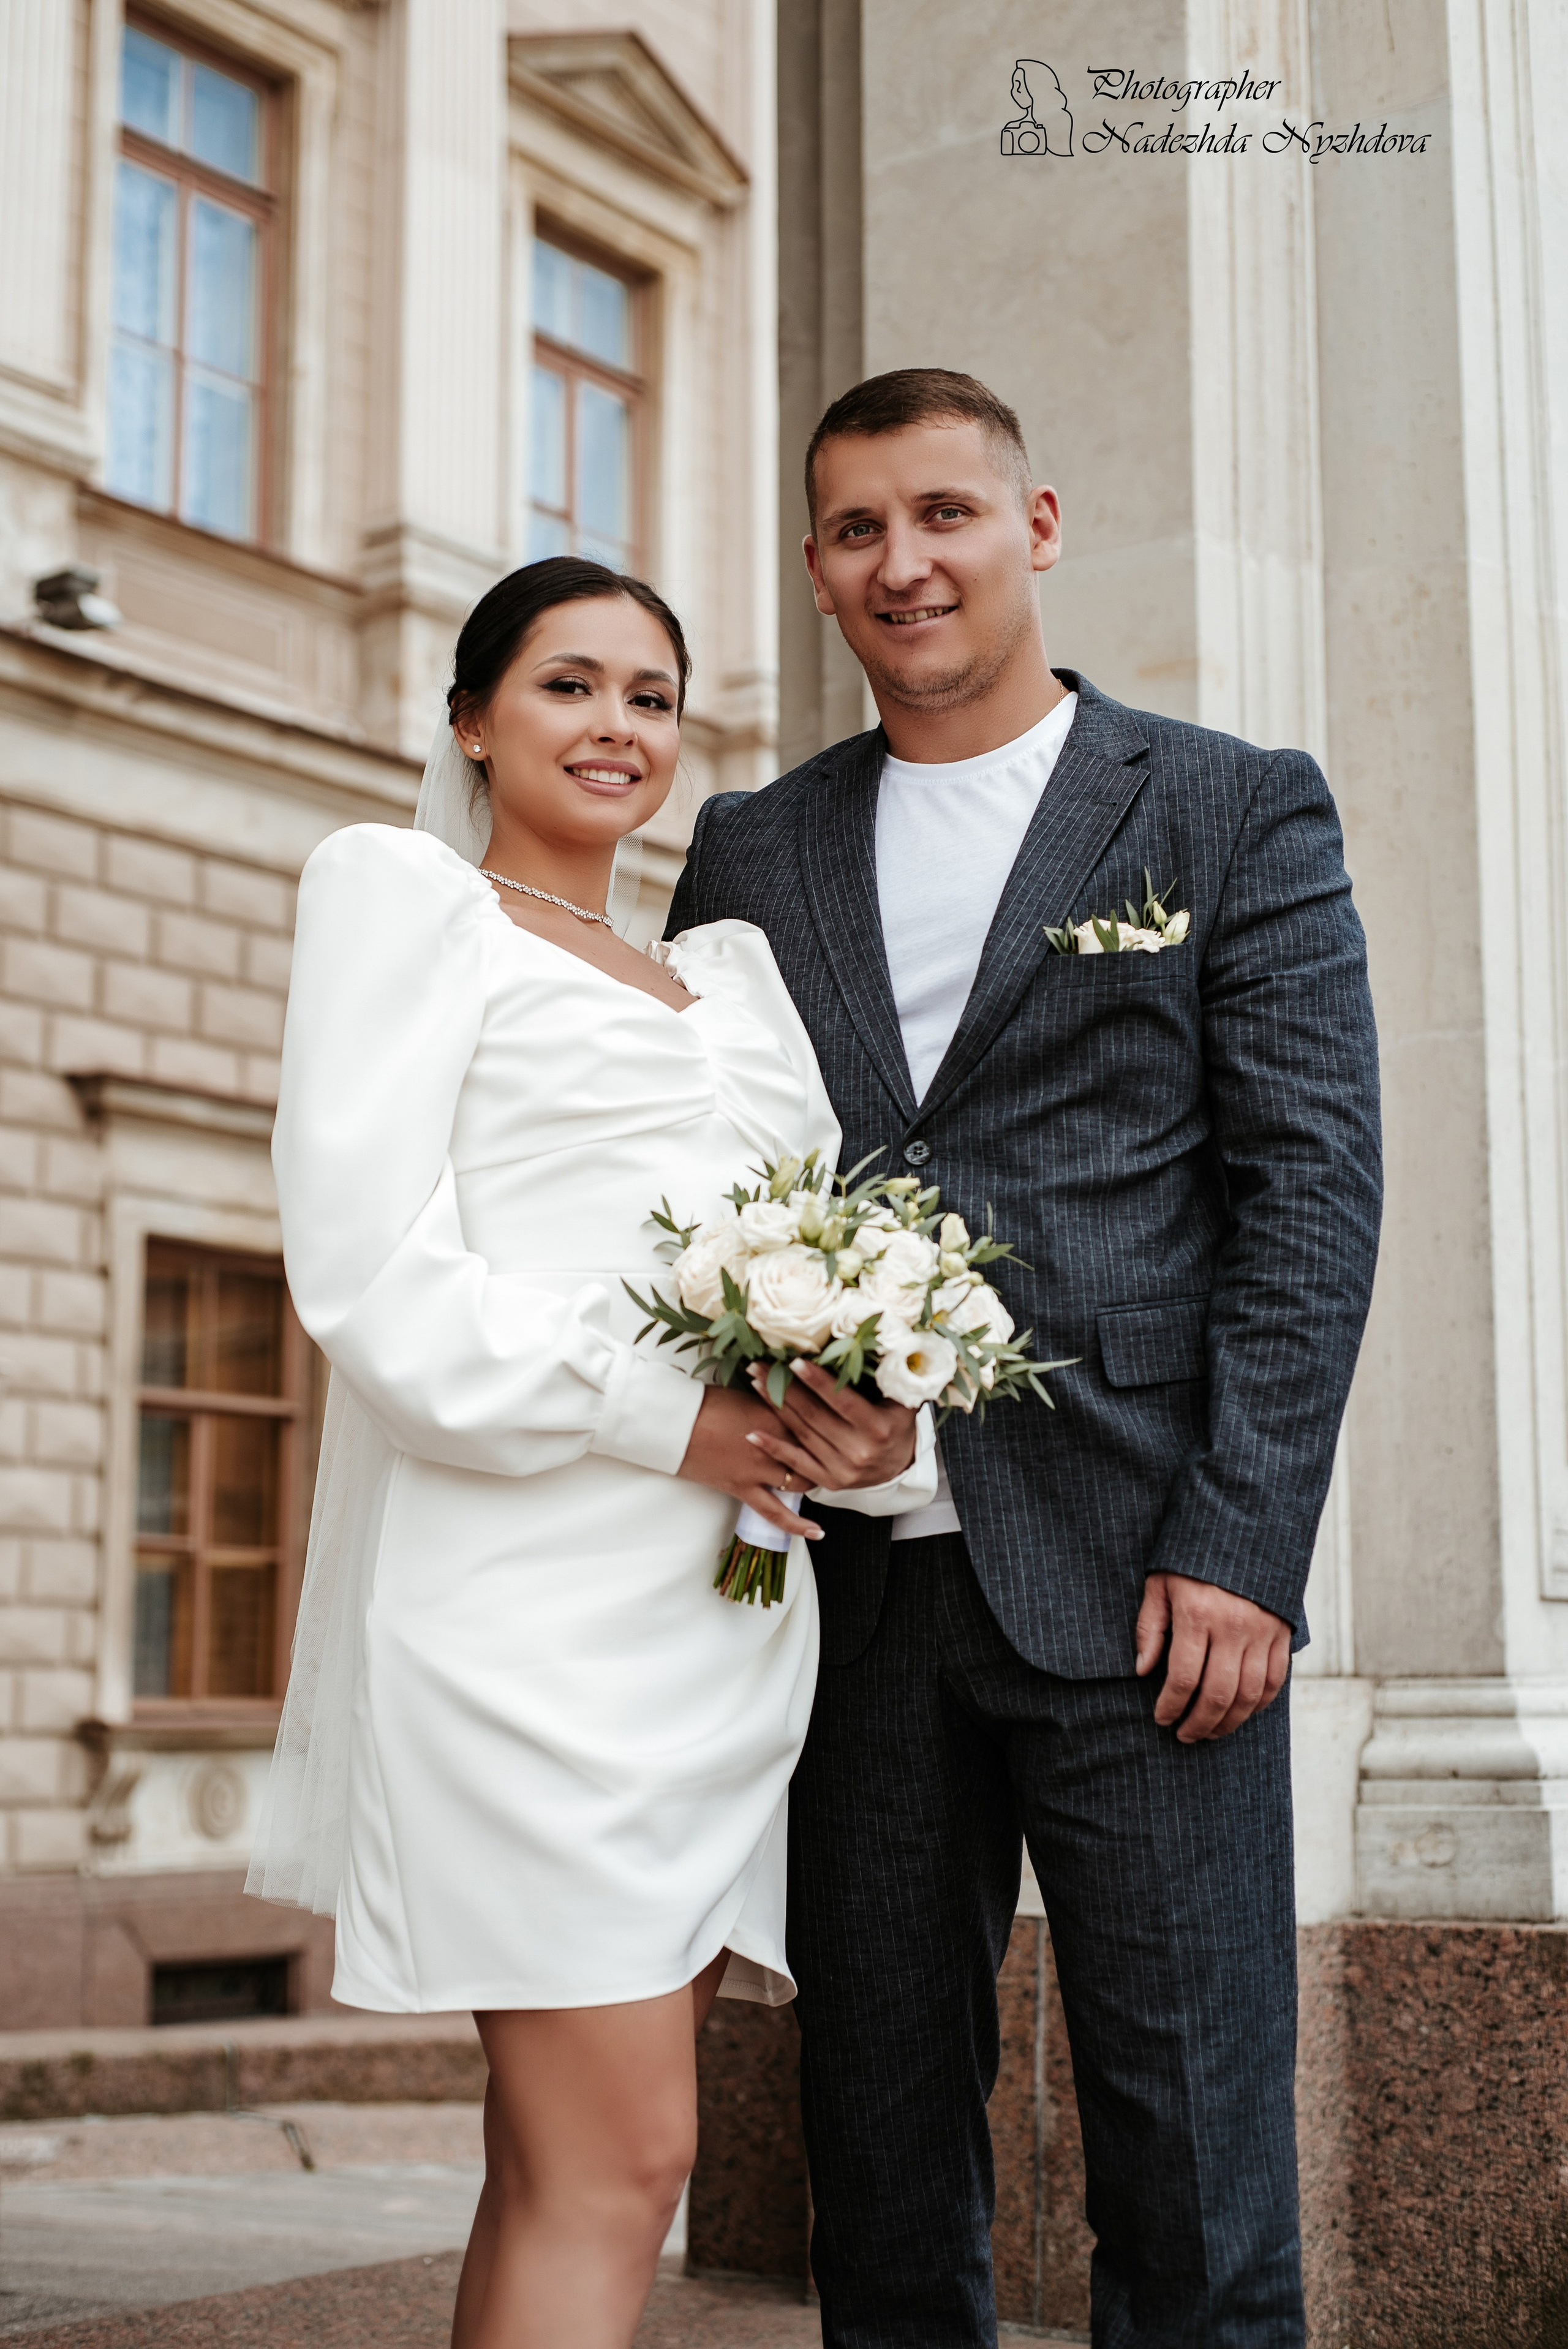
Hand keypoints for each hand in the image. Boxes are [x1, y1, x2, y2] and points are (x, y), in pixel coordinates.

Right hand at [676, 1385, 823, 1540]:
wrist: (674, 1423)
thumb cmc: (705, 1402)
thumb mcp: (747, 1395)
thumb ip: (774, 1404)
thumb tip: (790, 1407)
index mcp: (776, 1415)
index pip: (816, 1425)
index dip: (829, 1429)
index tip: (839, 1430)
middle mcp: (774, 1445)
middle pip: (814, 1455)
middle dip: (826, 1457)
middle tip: (835, 1457)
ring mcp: (759, 1469)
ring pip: (801, 1482)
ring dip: (813, 1481)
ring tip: (823, 1483)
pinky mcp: (743, 1489)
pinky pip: (776, 1513)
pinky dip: (797, 1525)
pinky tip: (818, 1533)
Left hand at [745, 1358, 917, 1490]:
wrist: (901, 1466)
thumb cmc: (896, 1423)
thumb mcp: (902, 1400)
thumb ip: (887, 1378)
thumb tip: (867, 1345)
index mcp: (878, 1428)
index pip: (842, 1400)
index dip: (817, 1381)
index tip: (793, 1362)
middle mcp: (859, 1451)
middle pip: (815, 1415)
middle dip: (785, 1388)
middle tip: (761, 1365)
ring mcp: (842, 1470)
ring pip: (802, 1434)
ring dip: (776, 1408)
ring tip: (756, 1383)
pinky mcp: (829, 1481)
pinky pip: (797, 1463)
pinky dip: (774, 1448)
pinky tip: (753, 1434)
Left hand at [1135, 1572, 1290, 1742]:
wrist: (1244, 1528)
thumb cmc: (1192, 1557)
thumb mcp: (1160, 1583)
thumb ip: (1150, 1627)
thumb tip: (1142, 1670)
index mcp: (1198, 1614)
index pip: (1184, 1678)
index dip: (1171, 1706)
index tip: (1161, 1719)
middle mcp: (1234, 1627)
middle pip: (1218, 1694)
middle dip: (1199, 1723)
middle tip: (1184, 1735)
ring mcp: (1262, 1632)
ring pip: (1249, 1695)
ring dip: (1229, 1722)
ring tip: (1210, 1732)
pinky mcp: (1282, 1633)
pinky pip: (1274, 1680)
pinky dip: (1259, 1704)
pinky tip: (1242, 1713)